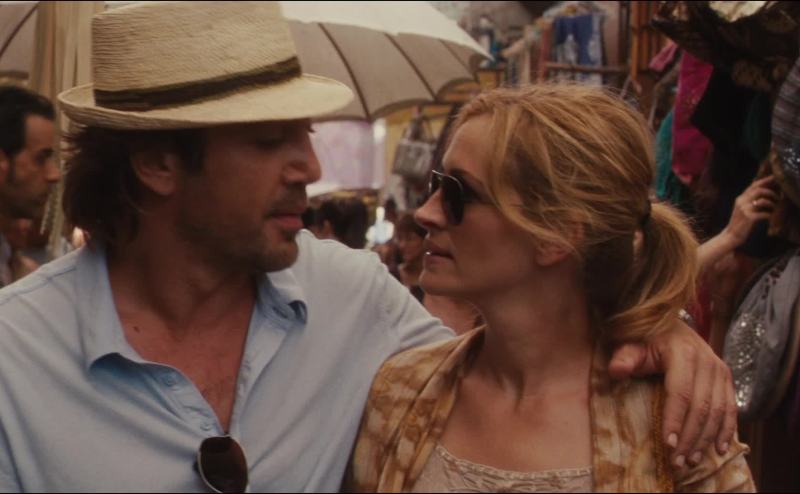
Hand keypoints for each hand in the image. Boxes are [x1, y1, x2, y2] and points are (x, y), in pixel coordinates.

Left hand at [607, 321, 735, 468]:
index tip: (668, 444)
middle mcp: (707, 361)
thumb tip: (616, 371)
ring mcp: (720, 370)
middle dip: (690, 438)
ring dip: (706, 439)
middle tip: (677, 461)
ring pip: (717, 411)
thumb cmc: (644, 337)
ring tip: (691, 461)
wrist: (667, 324)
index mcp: (683, 353)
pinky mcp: (727, 378)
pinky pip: (731, 408)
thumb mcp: (630, 344)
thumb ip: (624, 358)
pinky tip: (718, 450)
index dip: (675, 420)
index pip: (681, 393)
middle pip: (701, 407)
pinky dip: (726, 430)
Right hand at [724, 176, 778, 245]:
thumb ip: (750, 200)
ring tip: (774, 208)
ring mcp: (745, 210)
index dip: (765, 180)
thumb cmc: (740, 222)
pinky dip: (770, 215)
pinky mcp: (749, 218)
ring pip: (763, 201)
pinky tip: (769, 217)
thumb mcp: (743, 209)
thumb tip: (763, 193)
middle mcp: (741, 202)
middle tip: (777, 197)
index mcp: (740, 198)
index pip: (753, 185)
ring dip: (772, 204)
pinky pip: (764, 213)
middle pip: (759, 190)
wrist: (731, 235)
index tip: (774, 178)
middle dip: (771, 192)